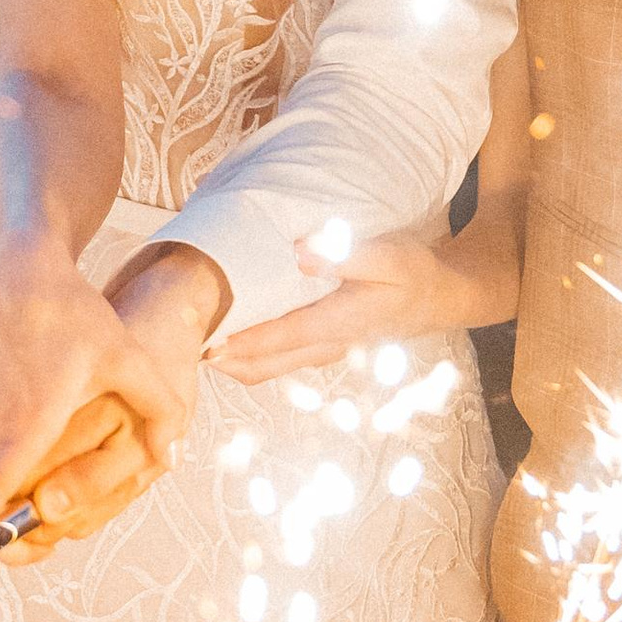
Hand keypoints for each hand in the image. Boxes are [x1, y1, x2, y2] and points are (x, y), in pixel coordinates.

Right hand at [0, 239, 205, 559]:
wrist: (19, 273)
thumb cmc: (75, 316)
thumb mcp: (127, 358)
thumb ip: (159, 410)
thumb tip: (173, 458)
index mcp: (27, 419)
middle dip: (9, 518)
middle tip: (40, 523)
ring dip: (11, 475)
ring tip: (49, 435)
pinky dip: (2, 449)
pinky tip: (33, 413)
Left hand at [214, 223, 499, 385]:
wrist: (439, 298)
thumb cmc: (413, 273)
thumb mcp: (390, 257)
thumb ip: (346, 255)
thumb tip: (300, 254)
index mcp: (338, 323)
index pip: (279, 338)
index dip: (240, 342)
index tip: (203, 339)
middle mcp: (326, 345)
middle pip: (263, 365)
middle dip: (222, 359)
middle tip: (181, 345)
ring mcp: (322, 350)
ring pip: (267, 367)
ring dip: (232, 360)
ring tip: (194, 340)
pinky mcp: (321, 346)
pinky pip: (277, 359)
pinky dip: (249, 353)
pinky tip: (228, 334)